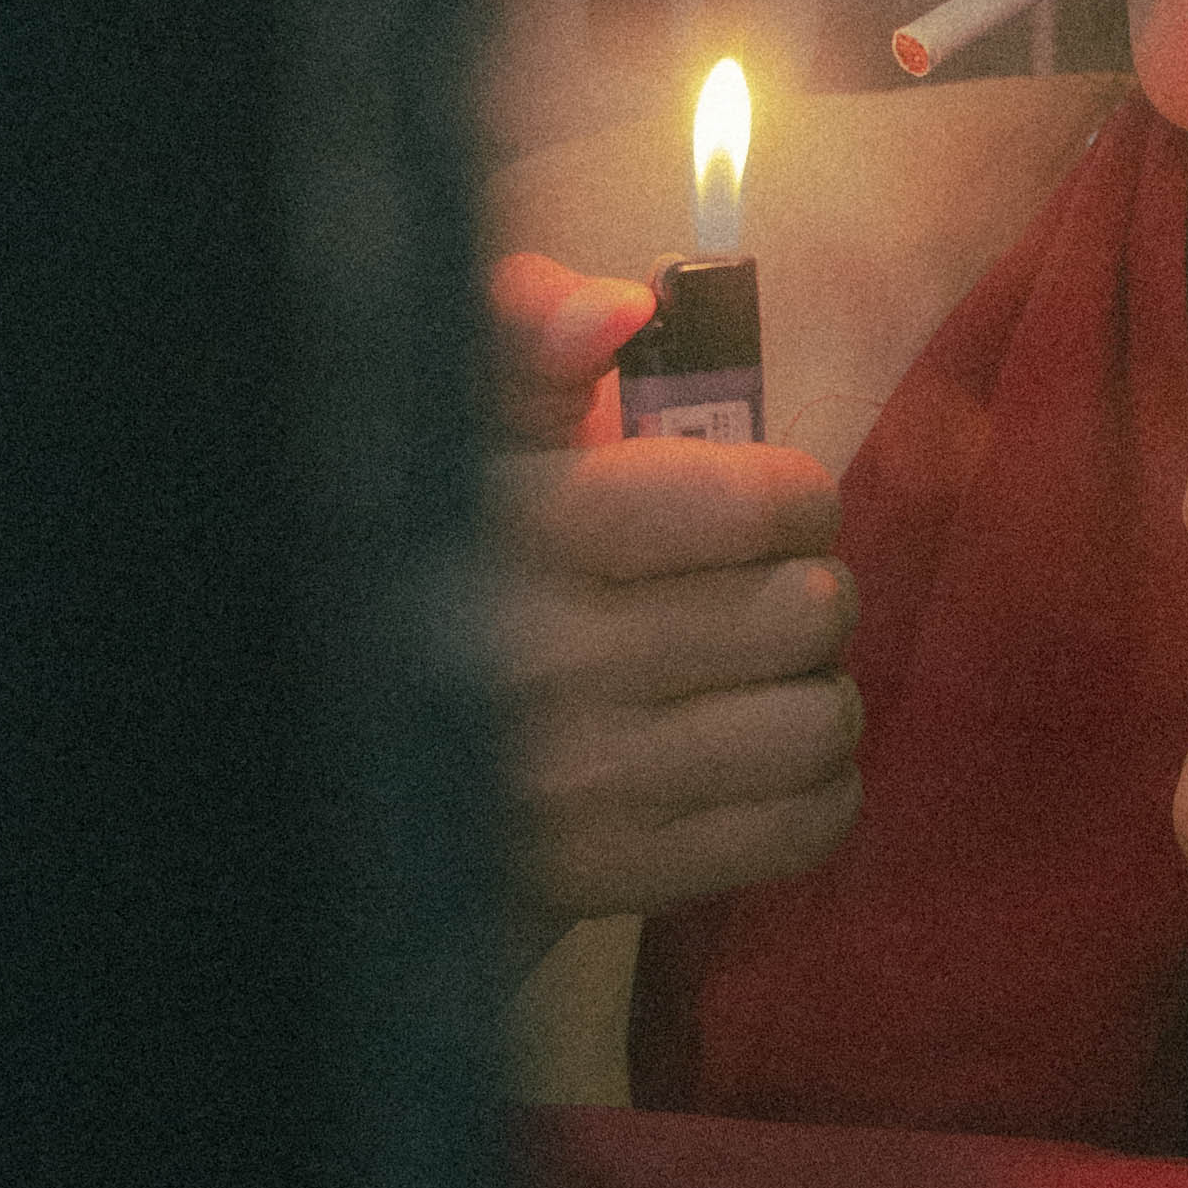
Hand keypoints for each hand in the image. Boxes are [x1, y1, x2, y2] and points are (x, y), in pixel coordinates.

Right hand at [483, 254, 860, 956]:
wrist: (367, 784)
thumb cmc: (446, 571)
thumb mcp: (463, 436)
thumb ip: (527, 339)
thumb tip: (618, 308)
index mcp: (525, 527)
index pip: (751, 501)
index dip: (792, 494)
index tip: (763, 503)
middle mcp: (552, 659)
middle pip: (805, 608)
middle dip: (802, 588)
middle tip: (753, 595)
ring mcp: (588, 784)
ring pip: (819, 720)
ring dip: (810, 692)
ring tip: (754, 678)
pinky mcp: (619, 879)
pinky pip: (806, 825)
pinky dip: (813, 789)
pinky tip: (753, 759)